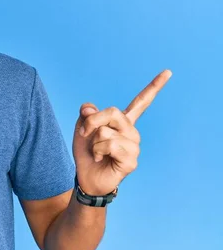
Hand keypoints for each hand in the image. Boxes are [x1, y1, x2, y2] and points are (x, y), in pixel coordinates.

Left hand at [72, 69, 172, 195]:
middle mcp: (132, 131)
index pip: (141, 102)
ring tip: (97, 152)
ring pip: (106, 131)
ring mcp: (134, 146)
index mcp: (123, 122)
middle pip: (112, 111)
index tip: (168, 72)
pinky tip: (101, 159)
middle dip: (91, 121)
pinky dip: (97, 151)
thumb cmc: (87, 152)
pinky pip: (109, 145)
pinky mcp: (132, 160)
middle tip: (85, 134)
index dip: (154, 86)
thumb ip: (87, 114)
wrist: (86, 177)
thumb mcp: (82, 128)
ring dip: (93, 142)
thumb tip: (90, 108)